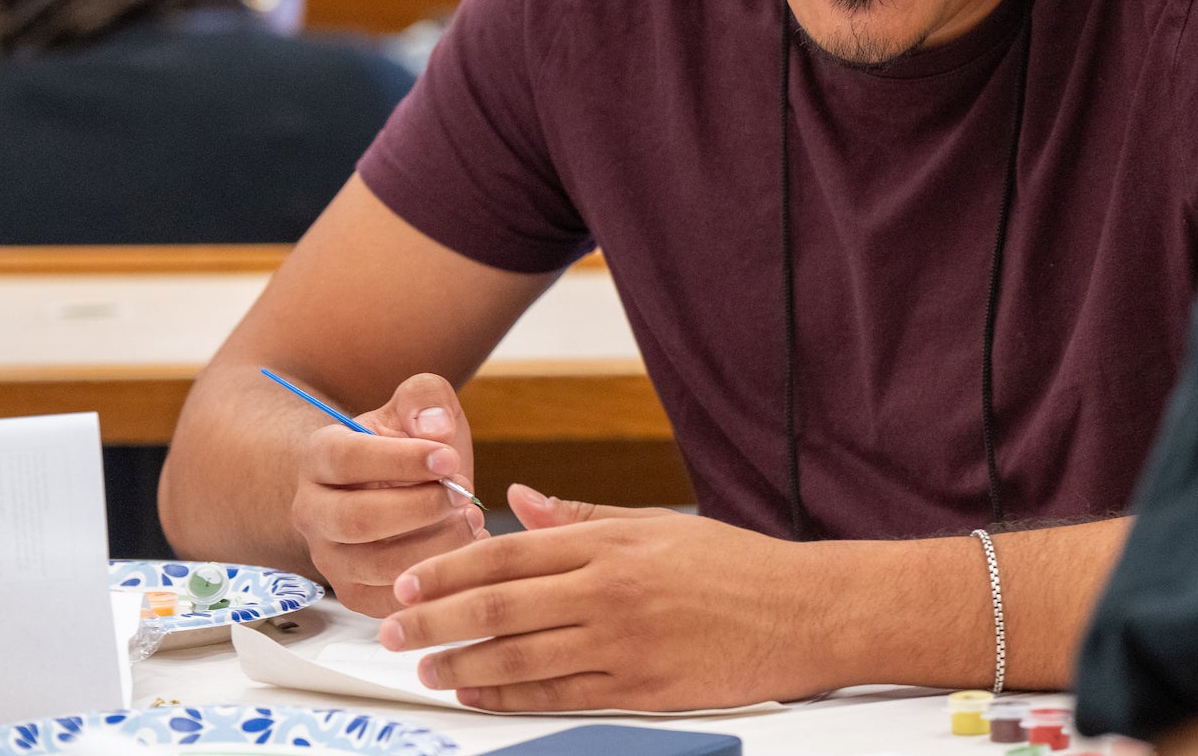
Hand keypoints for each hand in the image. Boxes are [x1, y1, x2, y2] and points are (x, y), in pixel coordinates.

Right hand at [290, 373, 485, 616]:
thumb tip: (436, 428)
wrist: (387, 484)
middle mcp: (313, 511)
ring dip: (433, 546)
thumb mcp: (416, 406)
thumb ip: (425, 400)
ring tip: (471, 522)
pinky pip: (390, 601)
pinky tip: (465, 552)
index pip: (347, 458)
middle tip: (464, 496)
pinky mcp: (354, 592)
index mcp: (319, 457)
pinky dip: (434, 582)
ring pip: (375, 566)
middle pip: (357, 520)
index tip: (449, 458)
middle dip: (421, 509)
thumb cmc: (406, 444)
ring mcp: (329, 557)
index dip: (401, 460)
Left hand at [378, 485, 836, 711]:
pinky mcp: (639, 689)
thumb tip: (519, 500)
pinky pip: (557, 695)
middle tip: (392, 629)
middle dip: (434, 620)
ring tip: (427, 668)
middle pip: (498, 607)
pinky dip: (509, 698)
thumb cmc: (738, 567)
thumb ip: (584, 516)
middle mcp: (610, 591)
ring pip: (517, 658)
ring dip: (461, 666)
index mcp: (613, 543)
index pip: (508, 553)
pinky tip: (481, 696)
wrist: (804, 612)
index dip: (449, 570)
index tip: (410, 581)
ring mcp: (623, 644)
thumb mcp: (659, 524)